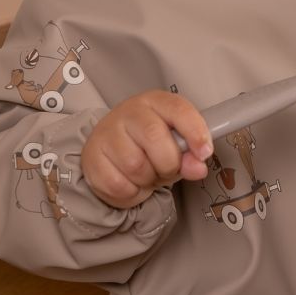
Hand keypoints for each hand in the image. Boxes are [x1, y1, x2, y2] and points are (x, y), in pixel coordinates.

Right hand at [80, 90, 212, 208]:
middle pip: (155, 138)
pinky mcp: (91, 156)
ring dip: (148, 180)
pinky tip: (132, 183)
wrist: (113, 151)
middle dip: (169, 164)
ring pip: (135, 165)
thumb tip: (198, 167)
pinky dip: (131, 193)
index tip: (204, 153)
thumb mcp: (176, 146)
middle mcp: (129, 111)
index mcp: (156, 101)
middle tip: (167, 170)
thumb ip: (190, 155)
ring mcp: (106, 132)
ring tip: (147, 174)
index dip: (195, 131)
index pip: (178, 109)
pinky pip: (117, 185)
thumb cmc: (150, 145)